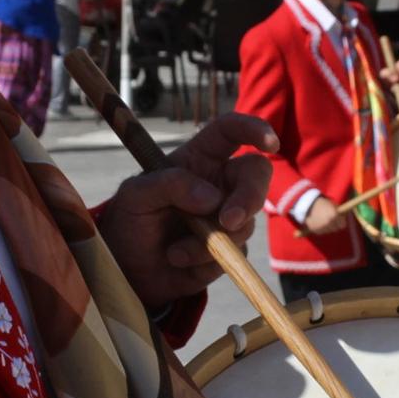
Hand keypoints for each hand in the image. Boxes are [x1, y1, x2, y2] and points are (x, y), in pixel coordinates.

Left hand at [97, 112, 275, 312]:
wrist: (128, 269)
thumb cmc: (131, 221)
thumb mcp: (135, 196)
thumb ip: (169, 184)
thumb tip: (212, 198)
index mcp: (198, 159)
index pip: (230, 131)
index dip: (253, 129)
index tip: (270, 143)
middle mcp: (219, 184)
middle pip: (256, 174)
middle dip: (249, 197)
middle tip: (229, 221)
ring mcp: (226, 217)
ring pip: (245, 223)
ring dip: (209, 242)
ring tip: (174, 253)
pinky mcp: (229, 249)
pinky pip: (234, 254)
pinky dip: (205, 262)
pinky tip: (180, 262)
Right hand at [302, 197, 346, 237]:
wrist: (307, 205)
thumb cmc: (322, 203)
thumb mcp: (332, 205)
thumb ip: (339, 211)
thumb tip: (344, 217)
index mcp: (334, 215)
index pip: (342, 225)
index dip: (341, 222)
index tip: (339, 220)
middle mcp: (329, 223)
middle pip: (336, 229)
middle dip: (334, 225)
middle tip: (330, 219)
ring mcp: (322, 227)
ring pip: (328, 231)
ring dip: (327, 227)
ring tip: (322, 219)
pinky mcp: (316, 231)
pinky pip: (322, 231)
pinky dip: (321, 228)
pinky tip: (318, 222)